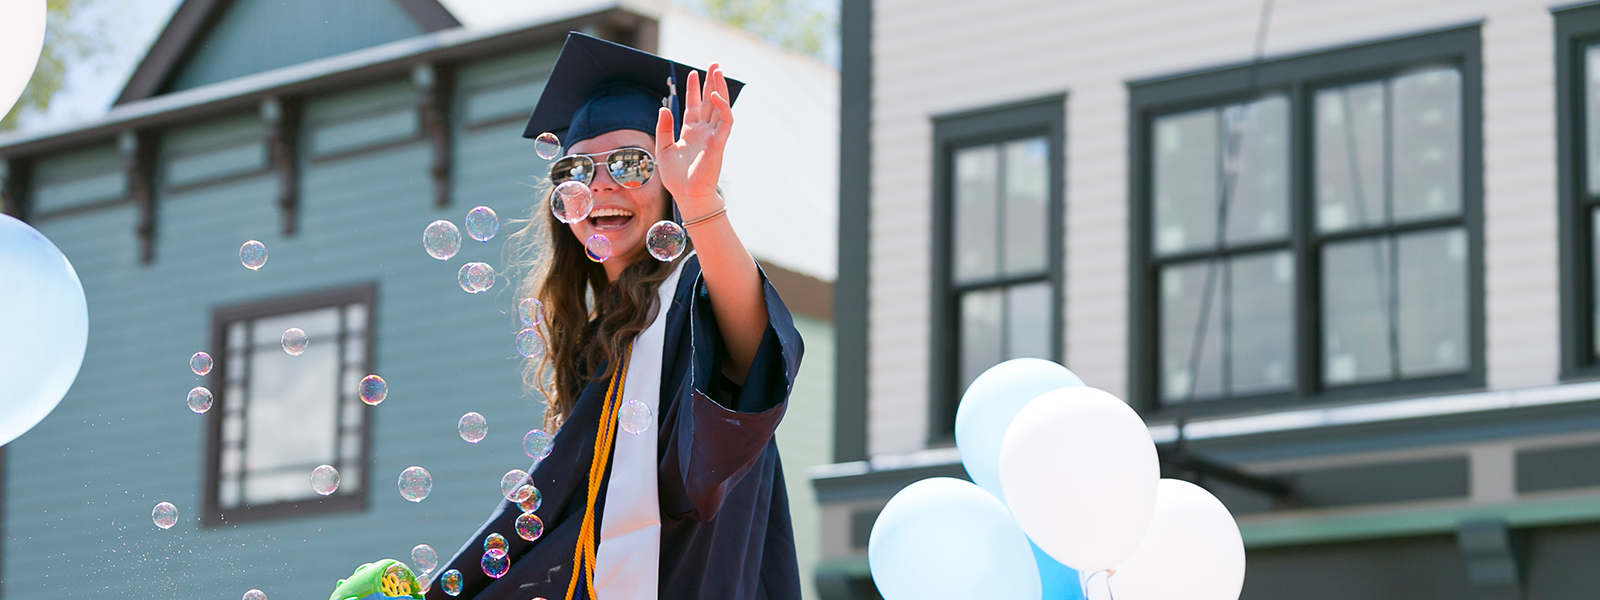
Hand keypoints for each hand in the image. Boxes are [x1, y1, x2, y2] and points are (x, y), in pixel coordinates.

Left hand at [655, 64, 733, 212]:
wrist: (687, 194)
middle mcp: (703, 131)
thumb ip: (664, 128)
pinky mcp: (719, 142)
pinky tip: (714, 95)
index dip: (694, 89)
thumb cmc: (676, 177)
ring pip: (720, 106)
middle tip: (714, 64)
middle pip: (709, 101)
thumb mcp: (663, 149)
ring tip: (718, 71)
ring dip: (719, 88)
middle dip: (711, 82)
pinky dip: (722, 107)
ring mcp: (713, 135)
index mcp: (690, 132)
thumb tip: (664, 108)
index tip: (693, 73)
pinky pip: (725, 121)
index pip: (694, 105)